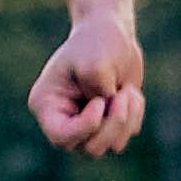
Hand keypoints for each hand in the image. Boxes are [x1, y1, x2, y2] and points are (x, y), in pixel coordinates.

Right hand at [30, 10, 146, 153]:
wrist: (111, 33)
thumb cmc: (97, 43)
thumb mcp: (95, 62)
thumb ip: (98, 91)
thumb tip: (109, 116)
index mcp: (46, 104)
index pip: (61, 136)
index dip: (86, 127)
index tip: (101, 102)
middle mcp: (63, 120)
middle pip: (89, 147)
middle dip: (112, 124)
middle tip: (123, 95)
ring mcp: (86, 126)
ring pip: (110, 146)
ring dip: (126, 120)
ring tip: (128, 91)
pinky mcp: (106, 125)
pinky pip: (124, 137)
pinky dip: (134, 117)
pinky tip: (131, 93)